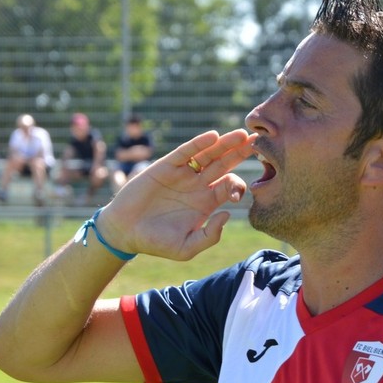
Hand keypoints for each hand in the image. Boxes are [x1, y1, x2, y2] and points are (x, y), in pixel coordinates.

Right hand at [98, 129, 255, 260]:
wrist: (125, 232)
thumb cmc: (156, 242)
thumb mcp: (186, 248)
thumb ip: (209, 237)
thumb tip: (227, 215)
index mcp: (206, 202)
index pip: (230, 186)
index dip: (238, 185)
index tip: (236, 194)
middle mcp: (197, 185)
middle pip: (225, 164)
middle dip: (240, 153)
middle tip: (257, 142)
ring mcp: (183, 174)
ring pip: (209, 154)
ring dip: (225, 144)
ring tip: (241, 135)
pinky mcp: (165, 166)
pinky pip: (186, 151)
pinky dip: (198, 143)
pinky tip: (212, 137)